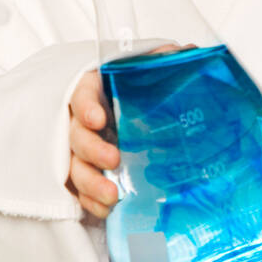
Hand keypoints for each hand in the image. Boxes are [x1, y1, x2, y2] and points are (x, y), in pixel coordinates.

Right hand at [66, 44, 194, 217]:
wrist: (147, 111)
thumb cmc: (142, 88)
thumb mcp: (152, 70)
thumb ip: (163, 60)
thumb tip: (186, 53)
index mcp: (96, 89)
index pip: (82, 94)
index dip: (86, 106)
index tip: (98, 119)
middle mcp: (84, 119)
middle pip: (75, 135)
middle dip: (92, 149)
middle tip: (114, 160)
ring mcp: (83, 148)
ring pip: (74, 166)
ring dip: (91, 182)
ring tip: (112, 195)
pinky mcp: (87, 171)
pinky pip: (81, 189)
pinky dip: (91, 201)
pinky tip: (106, 209)